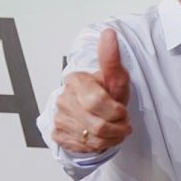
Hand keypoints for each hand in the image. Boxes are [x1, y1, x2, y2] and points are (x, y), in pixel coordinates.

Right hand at [53, 29, 131, 153]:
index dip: (115, 111)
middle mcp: (64, 99)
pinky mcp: (58, 134)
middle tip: (123, 122)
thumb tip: (109, 33)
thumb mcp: (114, 78)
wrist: (91, 110)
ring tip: (115, 129)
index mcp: (76, 80)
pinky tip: (102, 136)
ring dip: (112, 138)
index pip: (96, 101)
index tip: (123, 111)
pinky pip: (85, 148)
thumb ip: (111, 59)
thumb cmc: (105, 92)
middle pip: (97, 125)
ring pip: (92, 139)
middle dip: (117, 127)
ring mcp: (59, 118)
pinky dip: (100, 145)